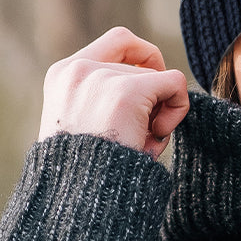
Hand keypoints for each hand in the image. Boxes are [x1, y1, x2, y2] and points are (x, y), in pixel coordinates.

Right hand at [39, 27, 189, 160]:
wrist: (77, 200)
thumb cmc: (86, 173)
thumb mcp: (84, 124)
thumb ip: (105, 97)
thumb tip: (159, 79)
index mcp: (62, 75)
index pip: (118, 41)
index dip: (144, 58)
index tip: (150, 90)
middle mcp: (78, 69)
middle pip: (142, 65)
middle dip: (151, 99)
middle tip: (141, 134)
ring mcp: (102, 78)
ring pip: (159, 78)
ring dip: (159, 112)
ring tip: (139, 144)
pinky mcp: (127, 92)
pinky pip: (175, 84)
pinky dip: (178, 108)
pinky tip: (156, 136)